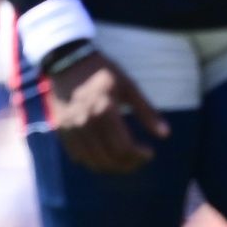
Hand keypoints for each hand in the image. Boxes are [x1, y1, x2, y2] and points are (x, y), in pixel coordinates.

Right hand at [48, 50, 168, 173]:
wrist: (67, 60)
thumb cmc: (102, 71)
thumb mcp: (128, 86)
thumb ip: (146, 111)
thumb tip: (165, 135)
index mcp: (105, 110)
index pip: (124, 148)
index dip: (140, 156)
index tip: (149, 152)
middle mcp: (86, 122)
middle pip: (109, 158)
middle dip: (128, 164)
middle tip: (138, 159)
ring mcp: (71, 127)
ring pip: (92, 161)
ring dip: (111, 166)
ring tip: (123, 160)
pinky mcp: (61, 128)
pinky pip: (77, 155)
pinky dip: (91, 161)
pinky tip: (102, 154)